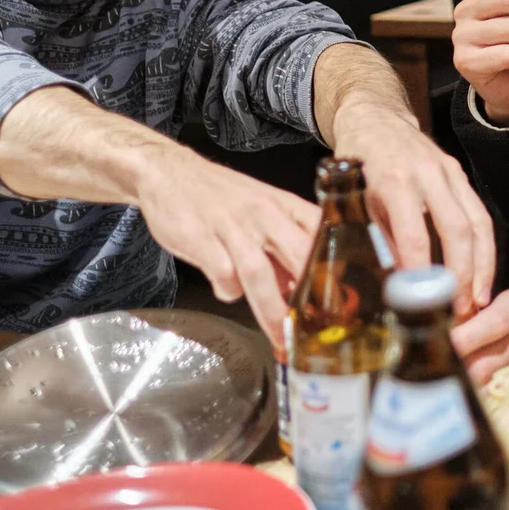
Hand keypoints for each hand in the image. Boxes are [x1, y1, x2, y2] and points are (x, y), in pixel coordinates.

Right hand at [134, 147, 319, 348]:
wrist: (169, 171)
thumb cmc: (220, 196)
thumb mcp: (261, 210)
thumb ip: (281, 246)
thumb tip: (298, 287)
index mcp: (284, 205)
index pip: (322, 233)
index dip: (334, 268)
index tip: (340, 300)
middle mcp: (263, 212)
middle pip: (297, 255)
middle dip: (309, 298)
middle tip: (315, 330)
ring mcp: (232, 224)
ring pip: (260, 272)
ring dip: (272, 311)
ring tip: (280, 338)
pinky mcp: (201, 237)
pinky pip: (222, 274)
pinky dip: (229, 292)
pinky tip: (228, 292)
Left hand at [332, 106, 496, 315]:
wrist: (375, 120)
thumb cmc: (357, 164)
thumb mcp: (353, 200)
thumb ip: (375, 238)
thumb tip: (394, 284)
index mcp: (394, 180)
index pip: (415, 234)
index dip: (421, 271)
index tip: (421, 302)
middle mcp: (427, 173)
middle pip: (458, 229)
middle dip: (462, 274)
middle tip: (461, 308)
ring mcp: (449, 172)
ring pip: (478, 223)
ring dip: (482, 266)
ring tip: (479, 299)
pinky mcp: (461, 176)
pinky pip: (480, 215)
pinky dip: (485, 249)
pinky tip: (482, 274)